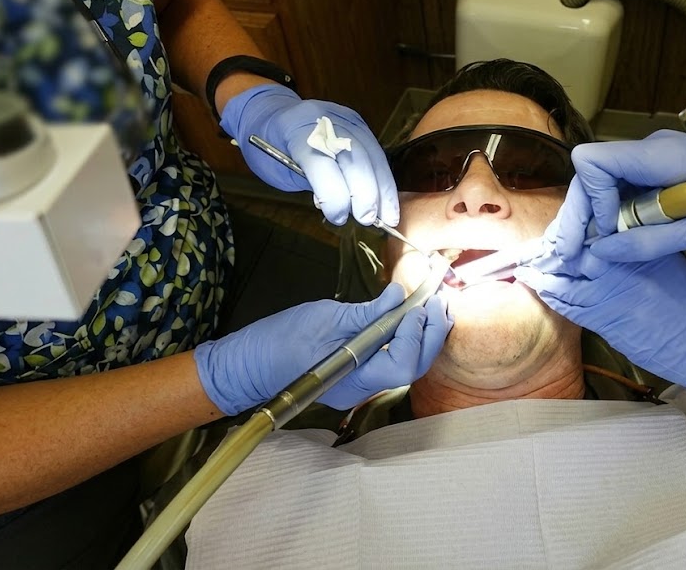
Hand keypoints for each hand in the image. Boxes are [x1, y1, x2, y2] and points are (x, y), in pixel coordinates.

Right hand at [194, 283, 451, 414]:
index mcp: (354, 380)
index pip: (402, 364)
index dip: (416, 335)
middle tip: (439, 303)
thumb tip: (398, 296)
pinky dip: (406, 340)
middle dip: (430, 336)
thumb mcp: (324, 318)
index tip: (418, 305)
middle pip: (412, 368)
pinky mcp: (356, 375)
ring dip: (424, 338)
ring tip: (433, 308)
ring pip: (406, 366)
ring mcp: (360, 385)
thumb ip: (366, 313)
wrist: (247, 366)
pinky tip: (411, 320)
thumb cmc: (278, 342)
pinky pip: (391, 361)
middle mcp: (363, 389)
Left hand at [221, 83, 398, 225]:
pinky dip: (384, 179)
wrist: (272, 112)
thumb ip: (310, 183)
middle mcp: (326, 119)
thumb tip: (342, 206)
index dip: (333, 192)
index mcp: (296, 129)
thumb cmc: (270, 146)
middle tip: (368, 220)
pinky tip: (388, 201)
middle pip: (353, 156)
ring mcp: (346, 119)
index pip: (321, 160)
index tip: (338, 218)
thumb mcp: (280, 169)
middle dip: (365, 192)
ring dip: (383, 188)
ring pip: (372, 154)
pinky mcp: (359, 124)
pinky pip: (376, 153)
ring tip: (388, 217)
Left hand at [515, 250, 685, 427]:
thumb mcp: (673, 266)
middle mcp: (625, 263)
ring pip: (565, 278)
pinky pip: (570, 305)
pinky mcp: (609, 320)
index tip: (559, 236)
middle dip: (551, 252)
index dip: (570, 233)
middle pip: (573, 251)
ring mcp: (614, 291)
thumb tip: (607, 248)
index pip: (594, 231)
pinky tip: (541, 291)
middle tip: (536, 254)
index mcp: (642, 244)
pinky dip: (552, 297)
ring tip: (528, 270)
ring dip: (543, 275)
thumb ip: (639, 252)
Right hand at [555, 130, 685, 261]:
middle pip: (593, 175)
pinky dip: (620, 213)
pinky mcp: (663, 168)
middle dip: (586, 214)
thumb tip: (603, 253)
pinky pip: (626, 187)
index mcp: (660, 156)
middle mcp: (651, 149)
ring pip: (606, 183)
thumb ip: (652, 241)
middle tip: (586, 254)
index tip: (609, 233)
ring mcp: (656, 156)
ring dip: (602, 217)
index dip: (591, 200)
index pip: (593, 162)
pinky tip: (630, 238)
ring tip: (611, 250)